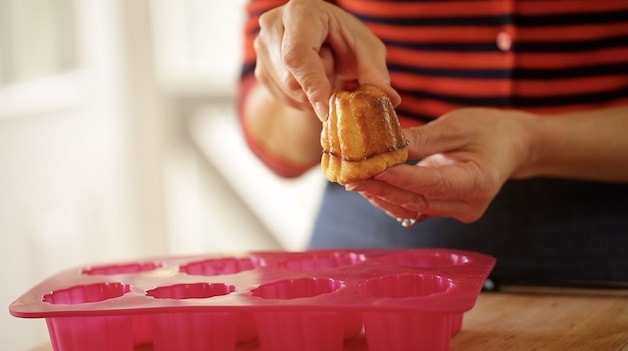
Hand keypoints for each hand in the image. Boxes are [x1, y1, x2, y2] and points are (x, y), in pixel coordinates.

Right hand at [253, 0, 399, 118]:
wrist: (321, 39)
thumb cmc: (345, 38)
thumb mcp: (366, 49)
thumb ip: (375, 72)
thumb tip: (391, 99)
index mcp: (300, 11)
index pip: (297, 54)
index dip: (312, 84)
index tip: (326, 110)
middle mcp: (273, 26)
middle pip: (292, 78)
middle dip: (320, 86)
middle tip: (335, 72)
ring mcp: (260, 49)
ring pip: (288, 92)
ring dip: (313, 95)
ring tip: (323, 72)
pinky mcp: (260, 70)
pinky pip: (284, 99)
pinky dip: (303, 99)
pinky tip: (312, 80)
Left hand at [345, 108, 534, 222]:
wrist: (512, 146)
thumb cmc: (488, 131)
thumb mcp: (456, 126)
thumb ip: (421, 138)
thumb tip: (383, 143)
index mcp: (478, 182)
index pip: (430, 184)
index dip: (398, 179)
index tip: (370, 170)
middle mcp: (468, 206)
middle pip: (416, 201)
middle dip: (380, 189)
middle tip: (350, 177)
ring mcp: (458, 212)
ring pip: (412, 208)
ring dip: (381, 195)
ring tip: (353, 180)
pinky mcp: (446, 211)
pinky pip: (414, 207)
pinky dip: (392, 196)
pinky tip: (370, 184)